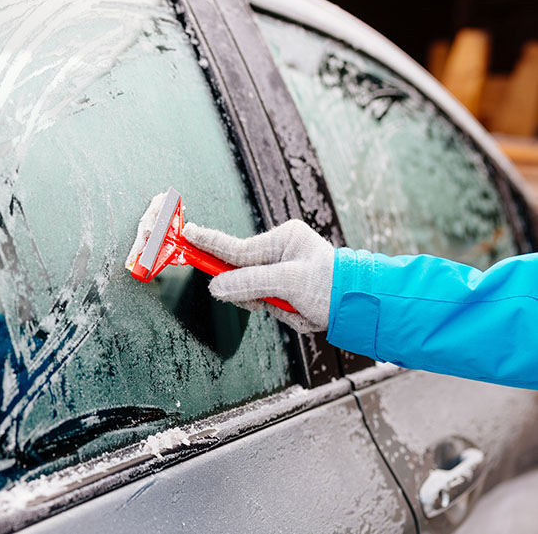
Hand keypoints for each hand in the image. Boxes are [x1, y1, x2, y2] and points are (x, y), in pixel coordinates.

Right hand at [182, 220, 333, 332]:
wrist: (361, 307)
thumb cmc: (331, 286)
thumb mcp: (288, 283)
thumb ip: (248, 283)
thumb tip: (217, 286)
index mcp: (283, 239)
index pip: (236, 246)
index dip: (208, 243)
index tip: (186, 234)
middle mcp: (282, 251)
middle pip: (243, 274)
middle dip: (254, 293)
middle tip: (267, 300)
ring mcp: (285, 270)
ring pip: (256, 293)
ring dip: (273, 306)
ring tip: (297, 308)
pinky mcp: (289, 289)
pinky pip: (271, 303)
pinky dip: (284, 313)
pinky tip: (303, 313)